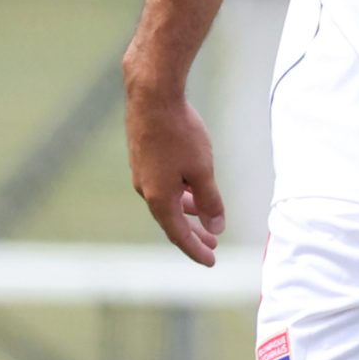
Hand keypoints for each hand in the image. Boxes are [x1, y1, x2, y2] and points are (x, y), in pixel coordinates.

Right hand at [125, 78, 226, 265]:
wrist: (152, 97)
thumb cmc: (179, 133)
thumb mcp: (202, 170)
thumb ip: (209, 201)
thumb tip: (216, 227)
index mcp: (159, 198)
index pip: (178, 234)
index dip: (195, 249)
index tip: (211, 261)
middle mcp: (146, 189)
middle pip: (172, 220)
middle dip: (194, 234)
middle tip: (213, 245)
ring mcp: (142, 173)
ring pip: (168, 201)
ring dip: (188, 212)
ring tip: (206, 218)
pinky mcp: (143, 158)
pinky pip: (164, 185)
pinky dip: (180, 193)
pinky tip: (192, 189)